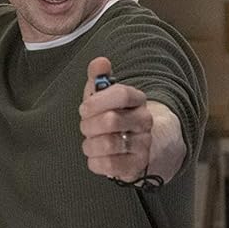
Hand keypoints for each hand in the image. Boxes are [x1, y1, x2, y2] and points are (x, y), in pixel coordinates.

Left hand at [79, 57, 153, 181]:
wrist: (131, 147)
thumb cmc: (112, 117)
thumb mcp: (103, 96)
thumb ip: (99, 77)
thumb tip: (100, 62)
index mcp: (137, 100)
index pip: (122, 94)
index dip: (97, 101)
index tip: (84, 108)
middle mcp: (144, 121)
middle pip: (111, 121)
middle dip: (89, 125)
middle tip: (85, 127)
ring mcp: (143, 144)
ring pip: (108, 144)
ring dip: (90, 144)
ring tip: (90, 143)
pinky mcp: (136, 165)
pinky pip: (109, 165)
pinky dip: (95, 162)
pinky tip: (96, 156)